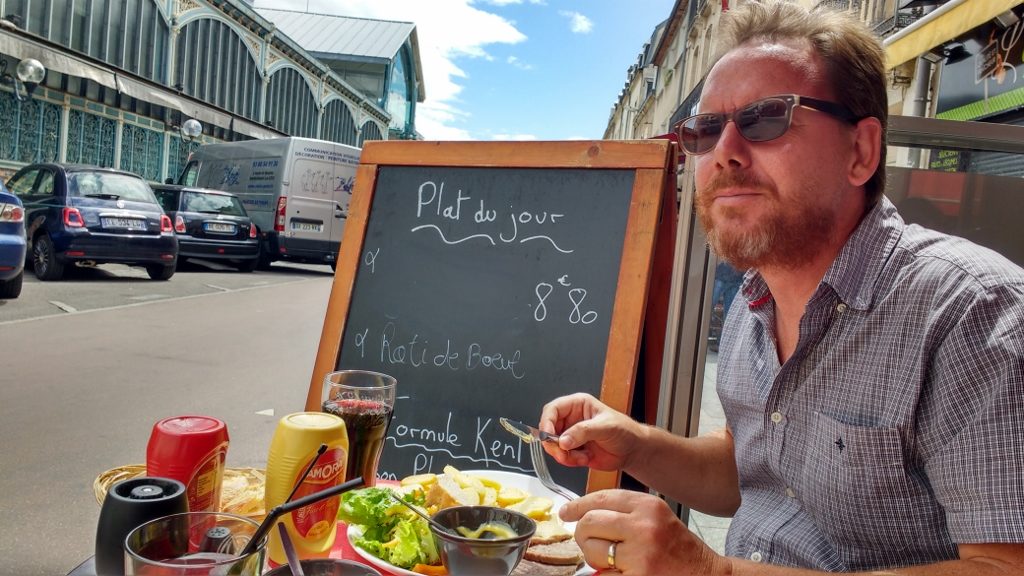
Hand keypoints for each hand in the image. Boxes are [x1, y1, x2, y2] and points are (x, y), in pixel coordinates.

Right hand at [539, 393, 643, 470]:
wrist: (633, 450)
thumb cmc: (624, 430)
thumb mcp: (605, 426)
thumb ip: (583, 431)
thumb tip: (563, 440)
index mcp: (577, 405)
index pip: (552, 409)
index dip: (546, 422)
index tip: (548, 436)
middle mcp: (571, 419)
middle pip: (548, 429)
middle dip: (554, 444)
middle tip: (563, 452)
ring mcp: (571, 435)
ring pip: (553, 446)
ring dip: (564, 455)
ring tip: (581, 457)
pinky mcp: (573, 450)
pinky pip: (562, 457)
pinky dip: (570, 461)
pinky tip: (585, 459)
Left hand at [561, 490, 726, 575]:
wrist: (705, 575)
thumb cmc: (678, 548)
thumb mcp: (655, 517)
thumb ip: (624, 511)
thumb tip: (582, 512)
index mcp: (647, 506)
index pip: (600, 498)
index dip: (578, 505)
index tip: (566, 512)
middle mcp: (643, 527)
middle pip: (589, 522)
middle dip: (583, 534)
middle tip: (590, 543)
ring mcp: (640, 555)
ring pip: (591, 550)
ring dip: (593, 558)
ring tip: (612, 561)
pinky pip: (601, 575)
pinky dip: (604, 575)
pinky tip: (620, 572)